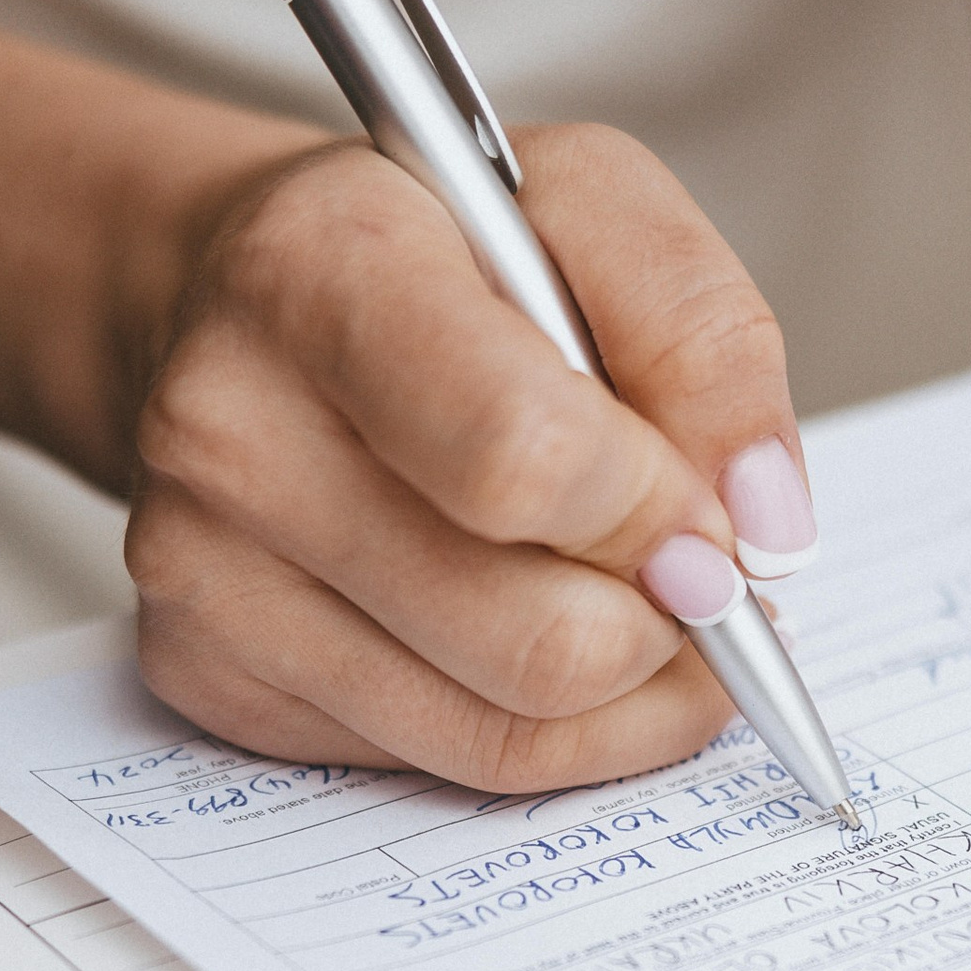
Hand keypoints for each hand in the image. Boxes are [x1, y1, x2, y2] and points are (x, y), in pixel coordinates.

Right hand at [125, 120, 821, 790]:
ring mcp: (203, 572)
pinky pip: (443, 765)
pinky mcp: (209, 676)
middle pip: (533, 639)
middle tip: (702, 575)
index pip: (521, 460)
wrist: (245, 300)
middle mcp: (232, 431)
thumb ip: (706, 338)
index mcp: (322, 272)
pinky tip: (542, 629)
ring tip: (647, 605)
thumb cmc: (434, 251)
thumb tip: (766, 531)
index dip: (660, 517)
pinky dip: (543, 726)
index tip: (718, 521)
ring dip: (629, 691)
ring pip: (503, 731)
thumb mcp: (592, 205)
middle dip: (669, 627)